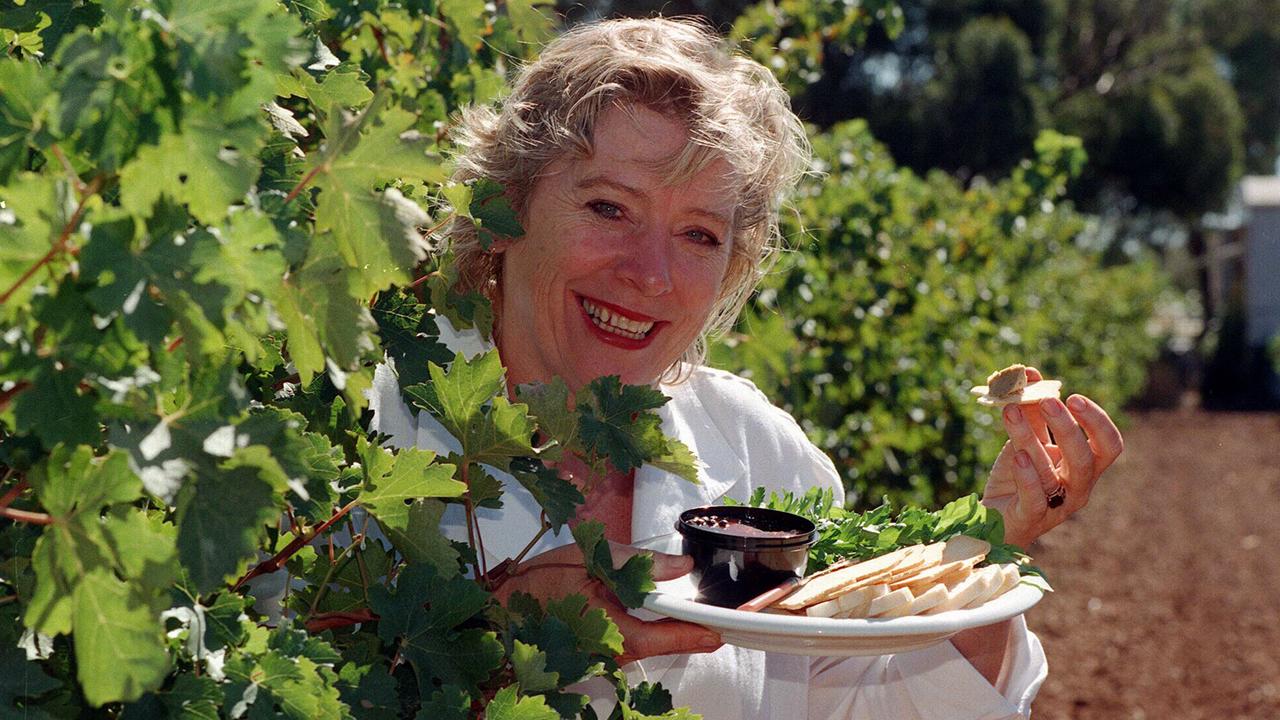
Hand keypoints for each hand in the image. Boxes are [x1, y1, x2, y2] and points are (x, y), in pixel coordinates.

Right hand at [492, 541, 722, 663]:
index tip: (727, 626)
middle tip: (707, 610)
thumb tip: (681, 565)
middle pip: (664, 640)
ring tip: (668, 602)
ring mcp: (605, 660)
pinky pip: (627, 642)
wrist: (495, 617)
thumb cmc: (534, 589)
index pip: (672, 634)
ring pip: (646, 641)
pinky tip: (634, 608)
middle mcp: (616, 655)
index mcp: (617, 633)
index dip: (703, 628)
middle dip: (684, 623)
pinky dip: (638, 625)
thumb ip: (637, 563)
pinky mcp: (595, 659)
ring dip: (660, 622)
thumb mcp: (588, 560)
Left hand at [982, 367, 1123, 547]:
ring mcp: (1055, 508)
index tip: (1073, 397)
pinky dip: (1028, 476)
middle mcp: (1077, 489)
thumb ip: (1031, 411)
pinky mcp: (1029, 520)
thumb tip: (1030, 373)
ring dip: (1031, 438)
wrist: (989, 521)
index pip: (1108, 445)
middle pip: (1086, 459)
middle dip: (1069, 427)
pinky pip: (1035, 499)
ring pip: (1053, 473)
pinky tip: (1017, 455)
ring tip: (1011, 411)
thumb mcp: (1025, 441)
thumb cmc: (1016, 479)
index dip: (1097, 421)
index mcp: (1083, 467)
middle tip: (1048, 401)